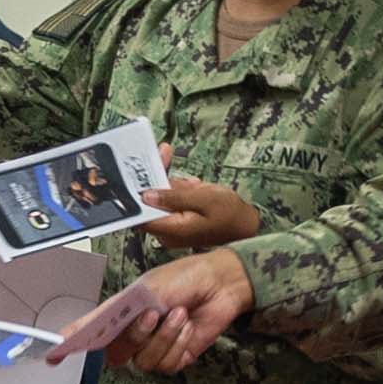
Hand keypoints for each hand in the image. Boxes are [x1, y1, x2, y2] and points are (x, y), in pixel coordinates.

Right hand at [55, 250, 254, 373]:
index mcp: (119, 314)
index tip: (53, 357)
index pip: (89, 334)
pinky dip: (179, 343)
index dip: (71, 346)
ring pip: (145, 361)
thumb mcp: (142, 290)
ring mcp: (154, 346)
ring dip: (164, 336)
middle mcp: (133, 333)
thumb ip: (112, 313)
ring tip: (178, 314)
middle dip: (137, 334)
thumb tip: (83, 328)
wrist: (219, 283)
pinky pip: (167, 364)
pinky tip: (187, 325)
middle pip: (118, 353)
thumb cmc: (182, 278)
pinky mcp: (175, 356)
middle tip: (152, 313)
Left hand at [138, 174, 260, 250]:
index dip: (136, 190)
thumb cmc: (230, 214)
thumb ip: (175, 196)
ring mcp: (172, 227)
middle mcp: (167, 231)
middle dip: (157, 176)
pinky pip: (170, 201)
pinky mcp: (178, 220)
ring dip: (172, 182)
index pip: (141, 213)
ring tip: (189, 177)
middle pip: (149, 201)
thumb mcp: (205, 198)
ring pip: (160, 198)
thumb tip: (147, 195)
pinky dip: (179, 189)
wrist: (246, 225)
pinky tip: (194, 186)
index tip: (139, 169)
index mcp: (171, 230)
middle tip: (164, 152)